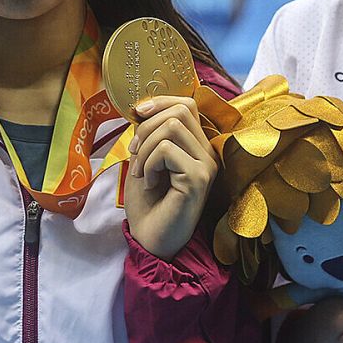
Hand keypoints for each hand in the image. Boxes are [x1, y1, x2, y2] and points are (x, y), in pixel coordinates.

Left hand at [122, 95, 218, 259]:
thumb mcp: (145, 160)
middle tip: (134, 152)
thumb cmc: (148, 204)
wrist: (149, 240)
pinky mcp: (198, 178)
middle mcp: (207, 153)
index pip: (187, 104)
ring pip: (171, 127)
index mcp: (196, 146)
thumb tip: (143, 108)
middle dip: (147, 126)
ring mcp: (206, 165)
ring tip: (141, 172)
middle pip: (180, 110)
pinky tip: (150, 183)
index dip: (160, 102)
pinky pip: (166, 149)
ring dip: (145, 148)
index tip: (136, 114)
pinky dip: (149, 163)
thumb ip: (150, 134)